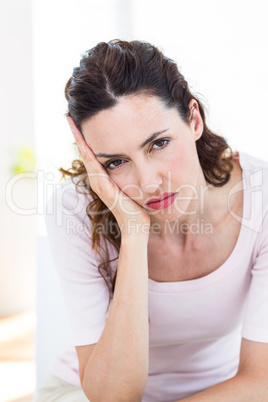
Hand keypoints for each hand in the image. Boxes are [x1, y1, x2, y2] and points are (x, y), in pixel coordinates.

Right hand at [66, 116, 150, 236]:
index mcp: (103, 177)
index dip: (85, 137)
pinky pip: (93, 166)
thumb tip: (136, 159)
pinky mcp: (103, 187)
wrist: (135, 225)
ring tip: (72, 123)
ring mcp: (98, 183)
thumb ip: (130, 173)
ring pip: (86, 155)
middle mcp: (97, 178)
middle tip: (69, 116)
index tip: (80, 121)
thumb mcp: (131, 184)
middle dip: (77, 133)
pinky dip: (87, 153)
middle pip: (84, 151)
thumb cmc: (136, 207)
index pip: (91, 152)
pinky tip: (83, 142)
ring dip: (79, 139)